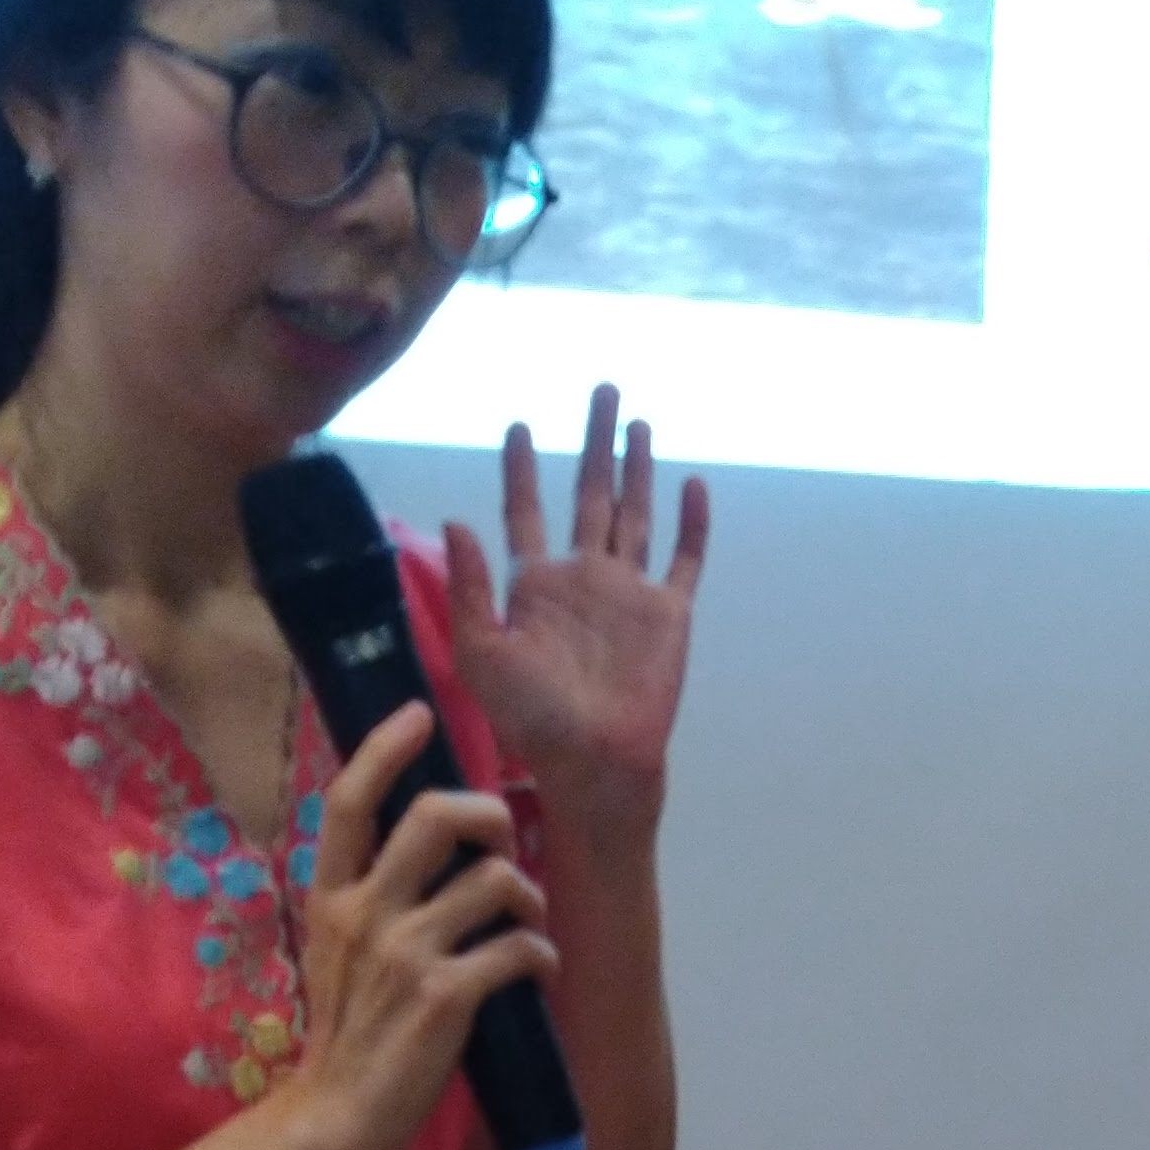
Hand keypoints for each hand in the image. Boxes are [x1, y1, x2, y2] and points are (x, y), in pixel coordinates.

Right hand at [282, 702, 548, 1149]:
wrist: (334, 1115)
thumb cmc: (346, 1034)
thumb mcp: (334, 951)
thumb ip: (368, 899)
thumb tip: (425, 852)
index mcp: (331, 897)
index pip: (348, 801)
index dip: (384, 749)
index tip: (419, 715)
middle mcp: (365, 914)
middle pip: (433, 818)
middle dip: (487, 813)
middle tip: (503, 839)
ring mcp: (405, 954)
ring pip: (494, 880)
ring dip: (529, 895)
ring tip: (529, 920)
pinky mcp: (446, 997)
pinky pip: (518, 947)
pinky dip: (541, 953)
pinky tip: (538, 969)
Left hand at [445, 384, 707, 826]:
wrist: (594, 760)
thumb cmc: (532, 717)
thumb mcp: (480, 651)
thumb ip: (469, 586)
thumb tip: (458, 518)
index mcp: (534, 585)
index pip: (525, 511)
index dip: (521, 469)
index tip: (519, 426)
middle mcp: (584, 577)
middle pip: (589, 494)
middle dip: (593, 442)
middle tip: (600, 389)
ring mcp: (629, 592)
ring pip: (634, 513)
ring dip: (637, 468)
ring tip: (638, 422)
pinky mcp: (669, 612)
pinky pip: (682, 558)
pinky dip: (689, 523)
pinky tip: (691, 484)